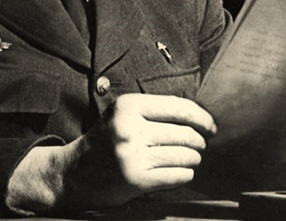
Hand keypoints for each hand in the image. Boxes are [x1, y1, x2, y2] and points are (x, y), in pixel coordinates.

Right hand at [6, 93, 216, 212]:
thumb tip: (198, 116)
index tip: (212, 126)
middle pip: (184, 133)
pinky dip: (185, 174)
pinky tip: (182, 171)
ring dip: (194, 159)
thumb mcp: (123, 114)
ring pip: (184, 155)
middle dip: (199, 141)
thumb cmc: (105, 140)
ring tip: (191, 158)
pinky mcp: (135, 179)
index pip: (178, 107)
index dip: (202, 117)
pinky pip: (176, 175)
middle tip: (200, 145)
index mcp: (128, 106)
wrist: (73, 173)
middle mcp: (130, 128)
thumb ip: (155, 111)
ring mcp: (132, 155)